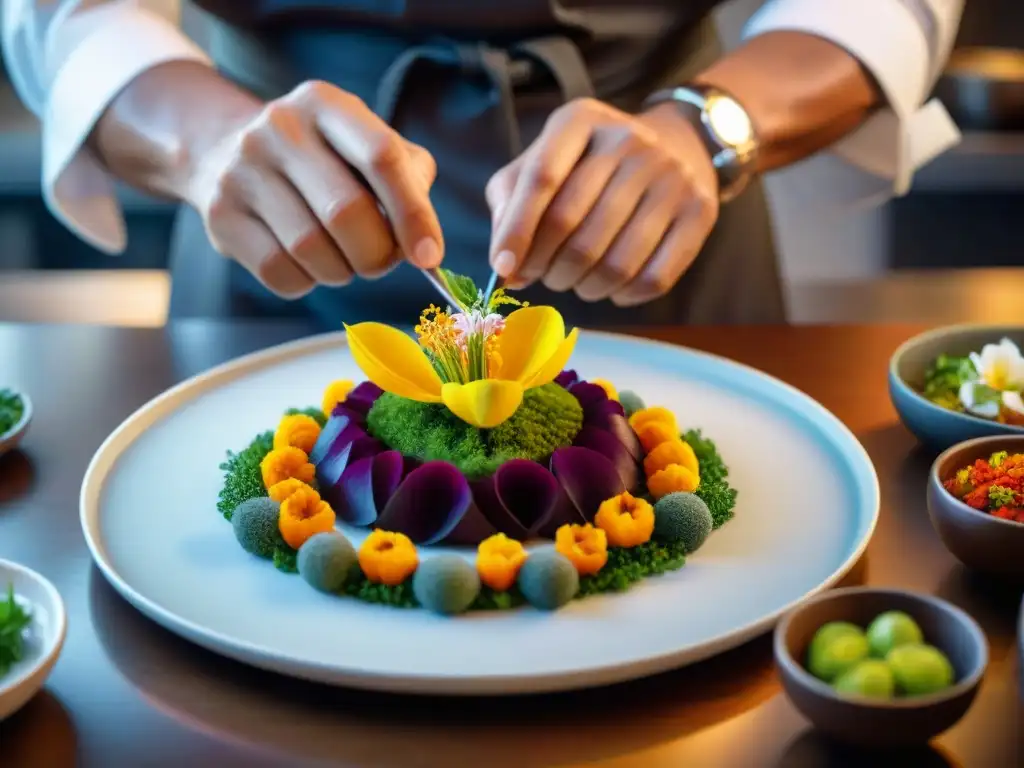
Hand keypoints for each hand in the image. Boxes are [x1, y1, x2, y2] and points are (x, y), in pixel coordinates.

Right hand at [187, 80, 441, 298]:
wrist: (223, 153)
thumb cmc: (321, 159)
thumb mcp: (366, 146)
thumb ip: (408, 181)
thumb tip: (424, 246)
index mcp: (327, 103)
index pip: (382, 157)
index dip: (413, 214)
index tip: (430, 256)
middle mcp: (280, 128)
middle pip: (347, 212)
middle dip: (376, 254)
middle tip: (380, 261)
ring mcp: (242, 170)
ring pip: (312, 249)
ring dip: (342, 271)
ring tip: (342, 259)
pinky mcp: (221, 215)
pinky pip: (279, 272)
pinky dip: (307, 282)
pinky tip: (308, 265)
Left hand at [487, 98, 718, 305]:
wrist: (679, 145)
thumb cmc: (590, 165)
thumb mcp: (543, 162)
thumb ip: (510, 204)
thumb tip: (506, 268)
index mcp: (580, 119)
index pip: (541, 178)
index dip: (517, 230)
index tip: (504, 268)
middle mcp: (629, 140)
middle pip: (571, 223)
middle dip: (545, 265)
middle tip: (541, 276)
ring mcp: (670, 176)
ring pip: (612, 261)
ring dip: (582, 286)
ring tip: (574, 282)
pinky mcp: (699, 212)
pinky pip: (653, 278)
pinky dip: (622, 296)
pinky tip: (611, 289)